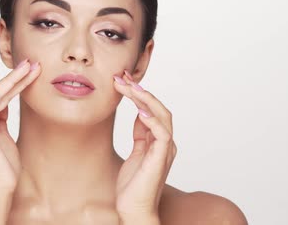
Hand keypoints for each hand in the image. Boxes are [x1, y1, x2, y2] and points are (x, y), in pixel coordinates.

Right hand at [0, 59, 40, 191]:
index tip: (33, 70)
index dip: (18, 82)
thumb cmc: (4, 166)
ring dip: (12, 80)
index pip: (4, 95)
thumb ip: (3, 120)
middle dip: (17, 76)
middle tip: (32, 62)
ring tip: (27, 67)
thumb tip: (6, 104)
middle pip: (0, 92)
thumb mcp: (6, 136)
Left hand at [113, 70, 176, 218]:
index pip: (152, 109)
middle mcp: (166, 142)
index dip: (138, 94)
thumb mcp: (135, 152)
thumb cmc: (132, 186)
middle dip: (140, 91)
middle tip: (121, 78)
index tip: (122, 81)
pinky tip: (139, 109)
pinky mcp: (161, 158)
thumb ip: (140, 134)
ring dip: (144, 98)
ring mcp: (165, 149)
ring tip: (127, 87)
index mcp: (159, 140)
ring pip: (162, 115)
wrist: (133, 209)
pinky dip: (152, 119)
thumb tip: (139, 113)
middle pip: (159, 108)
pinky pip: (162, 133)